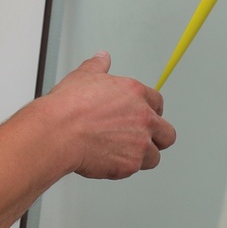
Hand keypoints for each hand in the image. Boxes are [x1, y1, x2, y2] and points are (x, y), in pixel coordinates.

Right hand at [45, 53, 175, 179]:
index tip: (142, 119)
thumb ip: (98, 66)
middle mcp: (143, 117)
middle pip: (167, 133)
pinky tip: (108, 161)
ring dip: (142, 157)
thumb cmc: (68, 106)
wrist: (59, 131)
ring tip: (121, 154)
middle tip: (139, 140)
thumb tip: (102, 57)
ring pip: (154, 156)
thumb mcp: (84, 76)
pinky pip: (135, 169)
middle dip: (157, 138)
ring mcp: (140, 143)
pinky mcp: (131, 164)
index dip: (150, 112)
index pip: (158, 103)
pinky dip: (124, 168)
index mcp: (135, 93)